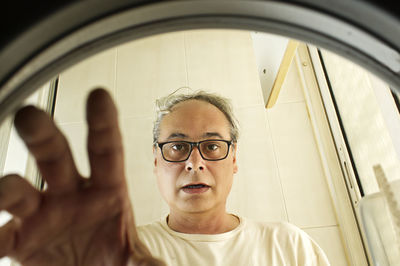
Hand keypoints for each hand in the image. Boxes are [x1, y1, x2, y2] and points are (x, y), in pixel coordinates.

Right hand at [0, 89, 163, 265]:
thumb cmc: (112, 258)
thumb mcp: (133, 260)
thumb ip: (145, 263)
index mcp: (106, 190)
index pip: (106, 150)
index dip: (103, 123)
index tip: (99, 95)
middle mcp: (71, 194)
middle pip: (56, 156)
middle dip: (43, 135)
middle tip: (28, 114)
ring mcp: (42, 215)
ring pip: (20, 191)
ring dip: (9, 187)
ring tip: (7, 187)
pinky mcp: (19, 240)